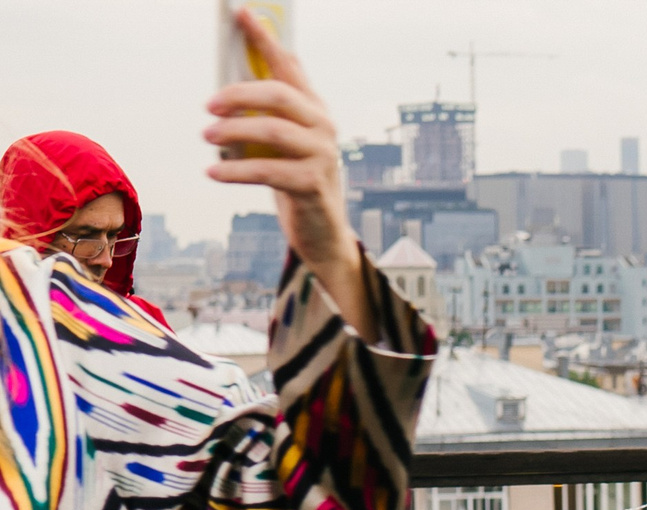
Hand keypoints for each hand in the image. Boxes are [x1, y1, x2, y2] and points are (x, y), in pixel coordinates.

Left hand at [204, 9, 371, 338]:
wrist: (322, 235)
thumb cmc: (295, 182)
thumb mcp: (283, 143)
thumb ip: (267, 113)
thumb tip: (227, 85)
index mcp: (315, 110)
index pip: (289, 65)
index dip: (264, 38)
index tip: (240, 13)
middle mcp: (323, 128)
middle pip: (279, 95)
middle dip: (238, 94)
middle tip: (208, 106)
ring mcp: (322, 157)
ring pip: (273, 130)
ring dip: (233, 131)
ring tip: (207, 137)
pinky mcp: (312, 187)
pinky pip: (267, 170)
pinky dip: (235, 171)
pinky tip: (214, 172)